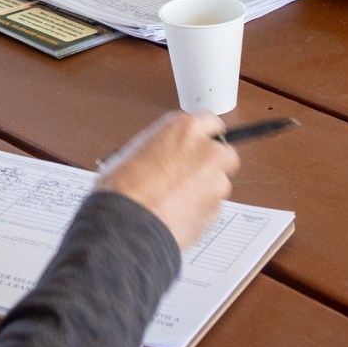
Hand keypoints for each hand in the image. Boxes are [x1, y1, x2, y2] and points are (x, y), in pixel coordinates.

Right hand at [95, 110, 237, 249]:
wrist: (128, 224)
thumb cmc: (123, 189)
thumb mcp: (135, 151)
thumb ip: (161, 148)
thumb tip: (163, 155)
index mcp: (185, 128)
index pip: (209, 122)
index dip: (203, 137)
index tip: (198, 145)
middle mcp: (206, 150)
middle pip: (224, 152)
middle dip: (212, 163)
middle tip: (192, 173)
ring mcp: (216, 180)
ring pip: (219, 182)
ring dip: (205, 189)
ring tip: (177, 200)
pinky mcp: (217, 208)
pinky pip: (212, 207)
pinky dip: (200, 210)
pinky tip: (178, 214)